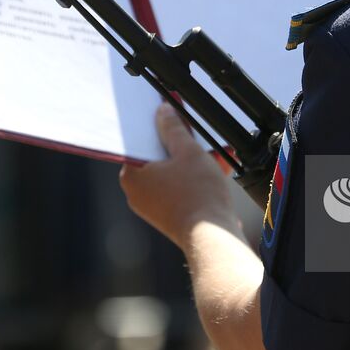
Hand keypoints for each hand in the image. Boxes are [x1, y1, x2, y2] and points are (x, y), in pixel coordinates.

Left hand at [120, 102, 239, 249]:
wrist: (212, 238)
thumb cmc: (197, 195)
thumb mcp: (188, 151)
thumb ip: (173, 127)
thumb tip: (164, 111)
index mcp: (131, 175)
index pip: (139, 140)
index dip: (157, 124)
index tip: (168, 113)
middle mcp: (137, 192)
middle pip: (158, 156)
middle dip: (182, 144)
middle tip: (195, 132)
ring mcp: (153, 206)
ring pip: (172, 172)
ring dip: (193, 160)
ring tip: (216, 153)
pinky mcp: (170, 215)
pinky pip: (180, 188)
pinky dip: (195, 178)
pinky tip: (218, 168)